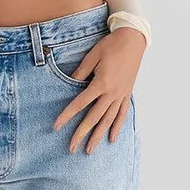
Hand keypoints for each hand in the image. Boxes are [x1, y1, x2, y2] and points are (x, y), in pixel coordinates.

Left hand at [53, 27, 145, 152]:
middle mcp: (112, 93)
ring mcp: (121, 95)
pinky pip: (122, 114)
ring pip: (108, 120)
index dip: (67, 116)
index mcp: (101, 84)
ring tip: (90, 149)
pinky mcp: (127, 94)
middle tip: (72, 148)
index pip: (80, 104)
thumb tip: (70, 85)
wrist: (133, 40)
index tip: (56, 127)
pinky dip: (117, 127)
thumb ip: (80, 72)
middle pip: (94, 118)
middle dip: (81, 134)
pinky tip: (112, 138)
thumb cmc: (110, 45)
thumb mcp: (92, 56)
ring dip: (99, 136)